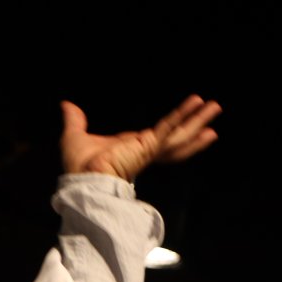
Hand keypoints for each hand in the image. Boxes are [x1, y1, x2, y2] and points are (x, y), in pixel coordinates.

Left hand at [60, 95, 221, 181]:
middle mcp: (144, 150)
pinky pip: (168, 128)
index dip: (173, 131)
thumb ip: (75, 120)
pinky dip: (183, 115)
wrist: (81, 178)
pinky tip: (197, 104)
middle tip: (212, 112)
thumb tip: (66, 106)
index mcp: (131, 148)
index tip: (184, 123)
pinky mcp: (148, 146)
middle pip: (176, 138)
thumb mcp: (75, 135)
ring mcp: (149, 149)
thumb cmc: (78, 165)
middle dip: (194, 125)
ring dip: (198, 119)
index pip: (158, 139)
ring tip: (215, 107)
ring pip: (179, 134)